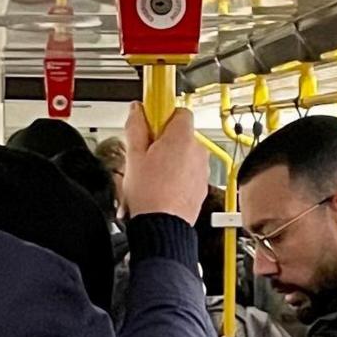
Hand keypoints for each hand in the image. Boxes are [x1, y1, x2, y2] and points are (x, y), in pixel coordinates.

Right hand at [120, 104, 209, 222]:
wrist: (163, 226)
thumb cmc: (150, 195)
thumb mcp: (133, 156)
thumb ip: (136, 127)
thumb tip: (136, 111)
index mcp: (181, 137)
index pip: (179, 110)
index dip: (162, 115)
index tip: (151, 119)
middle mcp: (197, 150)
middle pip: (181, 133)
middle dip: (165, 139)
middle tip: (146, 152)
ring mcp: (202, 168)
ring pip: (186, 153)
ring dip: (172, 158)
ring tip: (152, 172)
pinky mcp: (202, 185)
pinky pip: (190, 171)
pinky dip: (179, 174)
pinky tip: (162, 184)